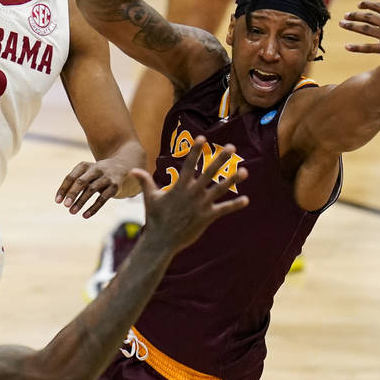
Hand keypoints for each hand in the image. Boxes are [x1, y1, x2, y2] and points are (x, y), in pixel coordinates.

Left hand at [56, 157, 135, 218]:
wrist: (120, 167)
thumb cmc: (96, 174)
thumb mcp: (86, 174)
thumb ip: (75, 184)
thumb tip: (62, 200)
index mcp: (85, 165)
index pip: (71, 177)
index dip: (64, 189)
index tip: (57, 201)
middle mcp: (95, 169)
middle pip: (81, 181)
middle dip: (72, 194)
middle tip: (65, 206)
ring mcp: (106, 177)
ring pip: (91, 190)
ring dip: (81, 202)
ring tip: (72, 212)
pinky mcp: (114, 186)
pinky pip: (103, 198)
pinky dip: (93, 208)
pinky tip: (85, 215)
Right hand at [135, 137, 248, 252]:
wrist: (161, 241)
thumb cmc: (155, 218)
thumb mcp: (150, 198)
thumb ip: (145, 182)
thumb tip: (133, 170)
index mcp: (180, 186)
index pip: (189, 164)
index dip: (195, 151)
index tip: (202, 138)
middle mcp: (192, 193)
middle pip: (209, 172)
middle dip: (221, 159)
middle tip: (232, 147)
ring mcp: (201, 205)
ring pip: (220, 189)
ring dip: (232, 179)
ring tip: (245, 171)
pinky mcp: (207, 217)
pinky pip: (223, 209)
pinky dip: (235, 205)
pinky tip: (246, 200)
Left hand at [340, 0, 379, 54]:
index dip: (369, 4)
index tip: (359, 4)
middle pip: (369, 17)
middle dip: (356, 15)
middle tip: (346, 15)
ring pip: (366, 30)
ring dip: (352, 26)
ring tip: (342, 24)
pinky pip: (369, 48)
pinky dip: (357, 47)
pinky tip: (347, 46)